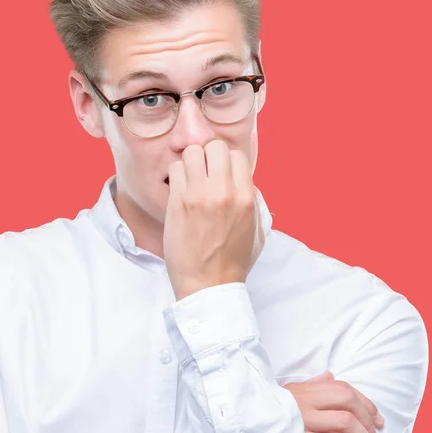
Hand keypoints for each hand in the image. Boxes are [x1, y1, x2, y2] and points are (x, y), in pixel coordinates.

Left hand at [163, 140, 263, 300]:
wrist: (208, 286)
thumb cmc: (233, 261)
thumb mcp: (256, 231)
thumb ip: (253, 201)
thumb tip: (244, 180)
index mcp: (246, 198)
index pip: (237, 155)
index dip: (227, 162)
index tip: (220, 173)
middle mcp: (224, 192)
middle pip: (214, 146)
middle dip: (208, 156)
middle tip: (203, 173)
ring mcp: (199, 195)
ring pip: (192, 152)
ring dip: (190, 163)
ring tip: (190, 180)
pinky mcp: (178, 202)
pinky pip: (175, 169)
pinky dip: (176, 176)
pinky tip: (179, 191)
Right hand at [283, 372, 384, 432]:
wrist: (249, 422)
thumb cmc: (273, 409)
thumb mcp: (290, 392)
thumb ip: (312, 385)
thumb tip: (330, 376)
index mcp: (305, 390)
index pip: (342, 388)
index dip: (366, 403)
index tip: (378, 420)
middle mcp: (306, 401)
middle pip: (348, 403)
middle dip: (368, 422)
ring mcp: (304, 420)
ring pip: (346, 423)